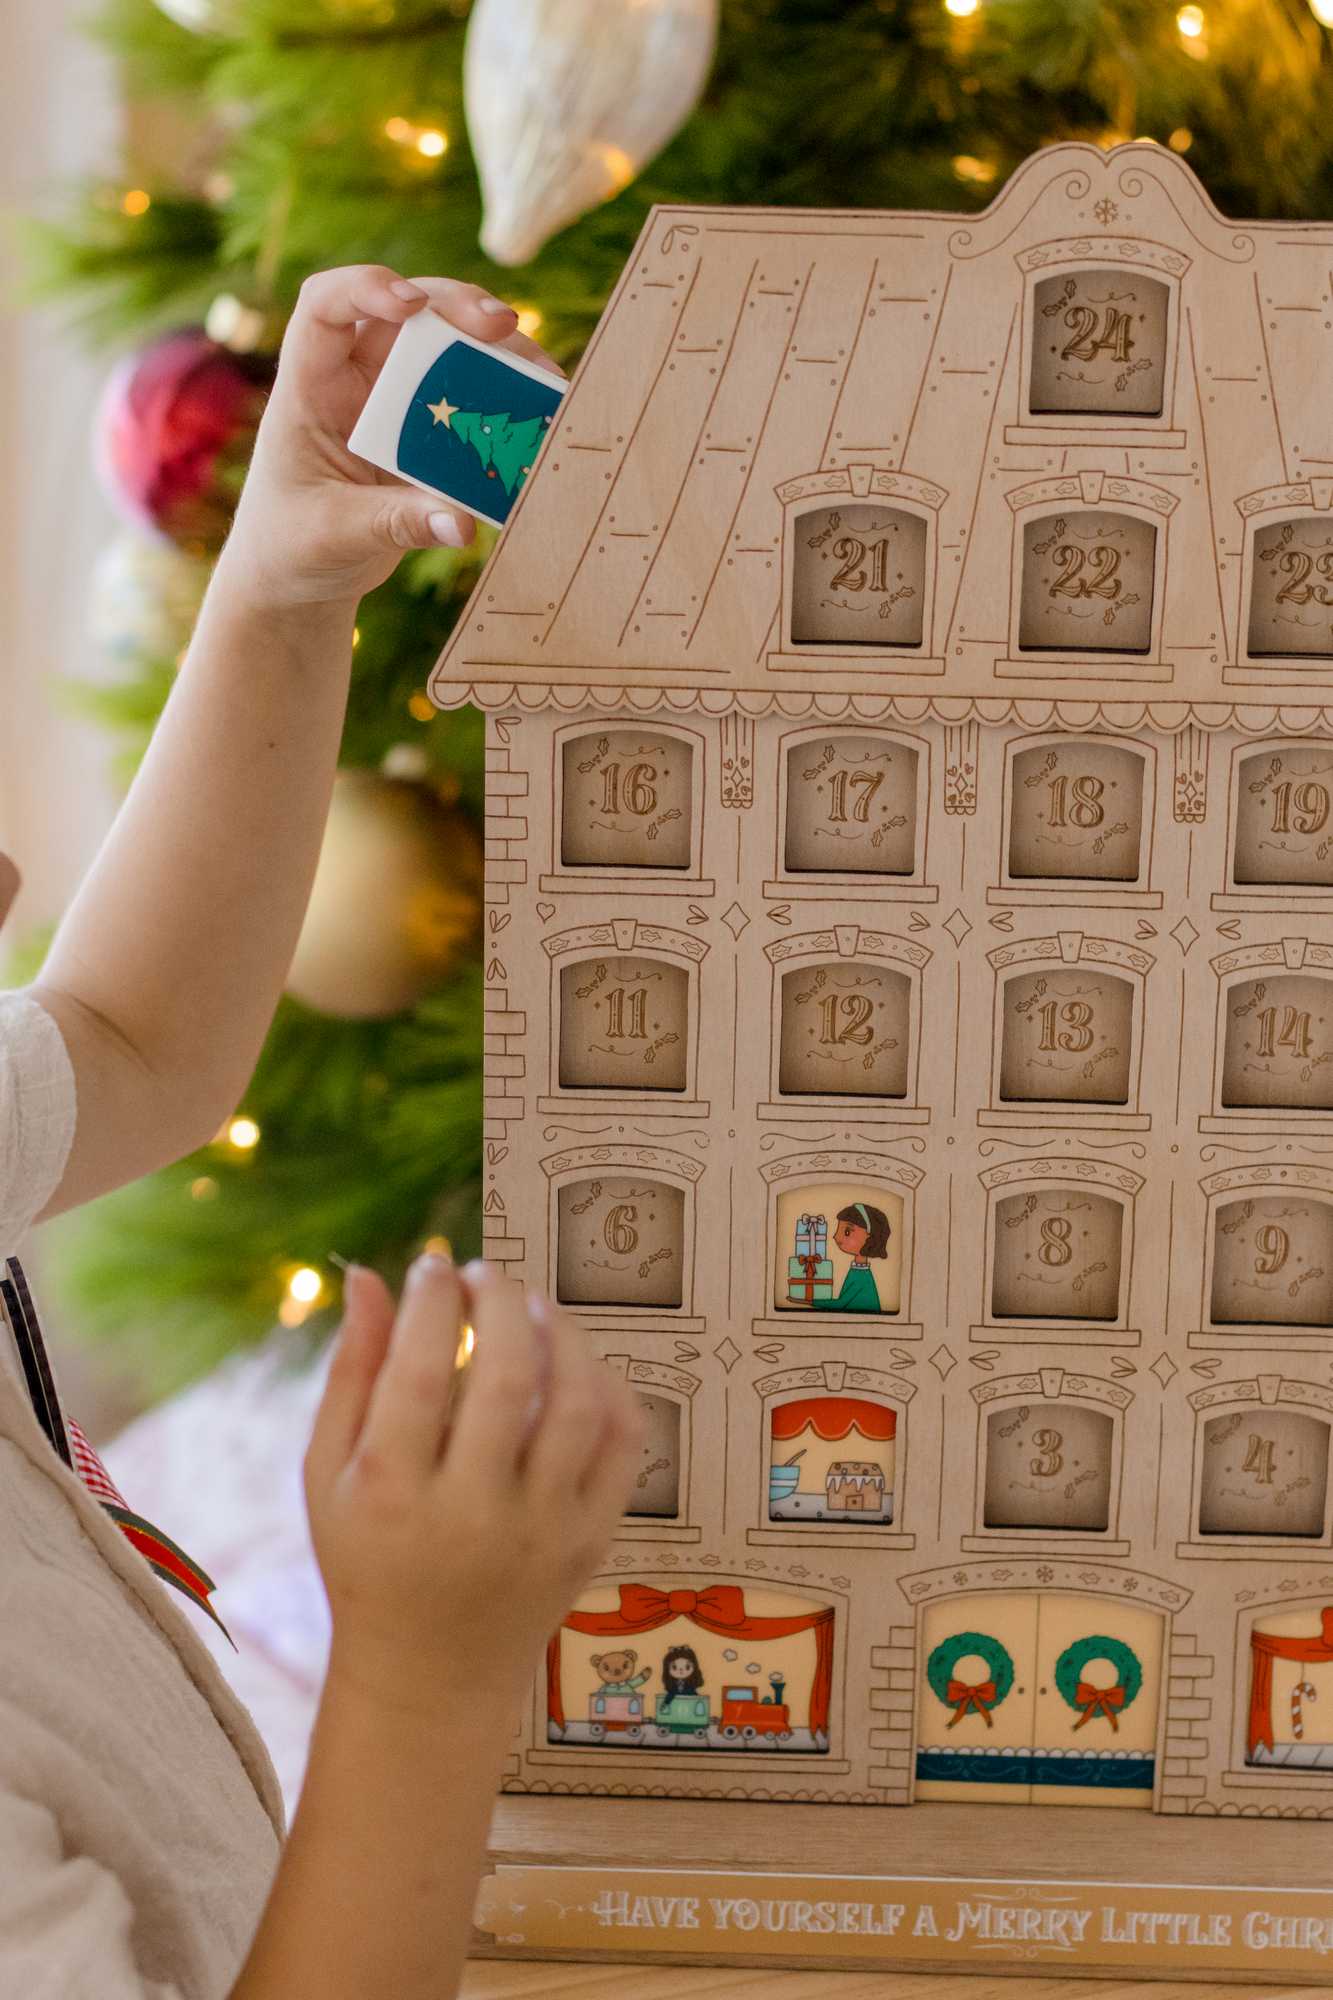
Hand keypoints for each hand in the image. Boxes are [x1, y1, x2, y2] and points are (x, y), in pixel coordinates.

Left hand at [217, 266, 562, 612]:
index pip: (325, 307)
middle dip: (455, 307)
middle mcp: (352, 378)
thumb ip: (396, 524)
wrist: (300, 571)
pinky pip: (470, 398)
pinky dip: (505, 399)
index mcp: (309, 388)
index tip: (411, 304)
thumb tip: (462, 524)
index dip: (364, 287)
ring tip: (543, 375)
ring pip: (446, 346)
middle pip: (406, 314)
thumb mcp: (335, 534)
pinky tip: (541, 411)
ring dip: (495, 350)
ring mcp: (392, 399)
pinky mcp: (425, 428)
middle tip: (503, 326)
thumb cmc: (294, 544)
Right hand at [304, 1255, 641, 1720]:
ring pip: (577, 1403)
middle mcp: (471, 1515)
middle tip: (487, 1275)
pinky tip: (574, 1363)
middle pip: (507, 1377)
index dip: (434, 1299)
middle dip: (500, 1302)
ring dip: (560, 1334)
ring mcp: (542, 1530)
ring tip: (532, 1308)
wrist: (430, 1676)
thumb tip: (368, 1275)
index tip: (434, 1266)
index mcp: (392, 1496)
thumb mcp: (329, 1473)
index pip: (422, 1369)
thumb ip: (350, 1372)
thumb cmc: (368, 1558)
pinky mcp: (590, 1539)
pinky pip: (622, 1443)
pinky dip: (607, 1387)